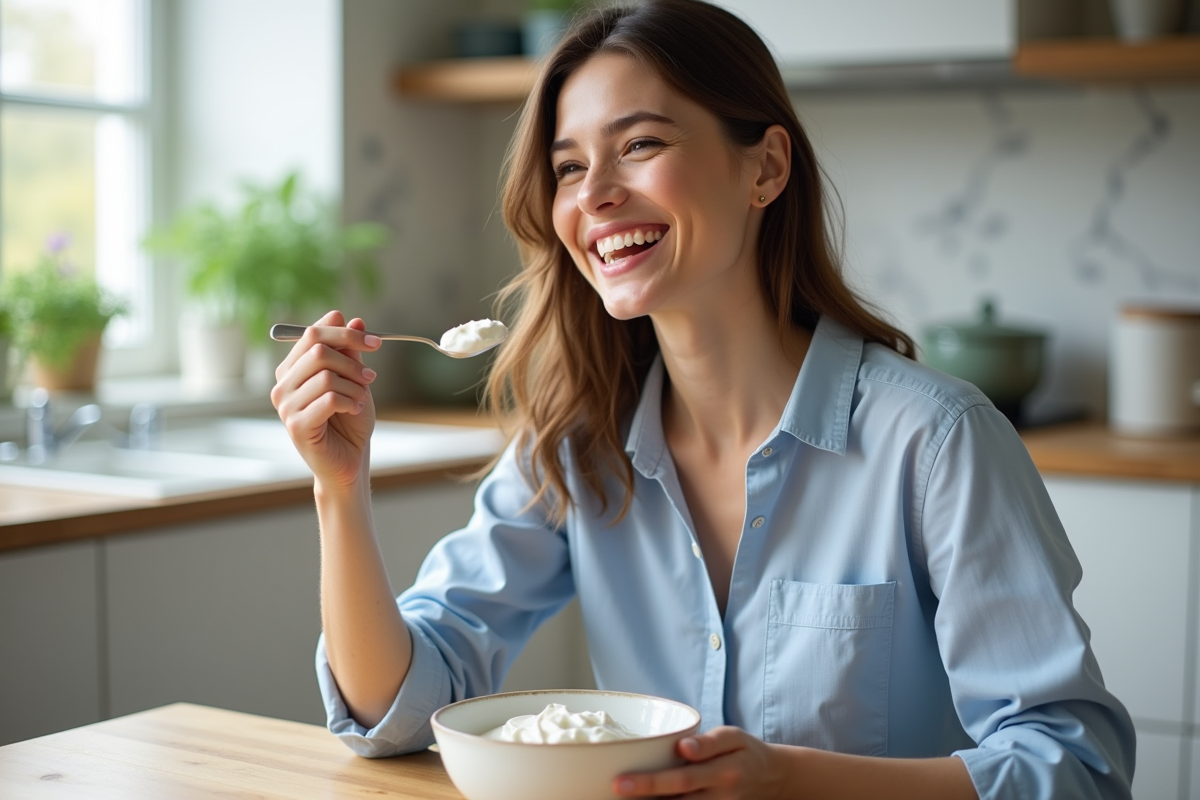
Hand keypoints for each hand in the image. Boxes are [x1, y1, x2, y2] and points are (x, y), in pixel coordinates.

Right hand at [270, 310, 381, 489]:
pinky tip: (354, 410)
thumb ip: (350, 351)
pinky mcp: (297, 425)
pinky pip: (329, 399)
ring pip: (325, 375)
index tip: (376, 342)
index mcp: (292, 369)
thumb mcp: (354, 379)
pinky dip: (350, 401)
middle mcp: (283, 385)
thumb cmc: (350, 420)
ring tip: (361, 399)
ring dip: (354, 386)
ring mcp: (286, 406)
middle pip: (318, 349)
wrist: (350, 459)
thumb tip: (354, 319)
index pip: (312, 333)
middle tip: (370, 378)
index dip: (346, 333)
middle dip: (353, 361)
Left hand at [615, 726, 790, 798]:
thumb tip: (684, 747)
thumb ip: (710, 742)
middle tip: (614, 791)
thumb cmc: (745, 752)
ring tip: (621, 799)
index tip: (619, 781)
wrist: (772, 779)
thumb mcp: (733, 737)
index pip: (681, 779)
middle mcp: (720, 797)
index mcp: (723, 771)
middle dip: (643, 799)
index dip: (649, 783)